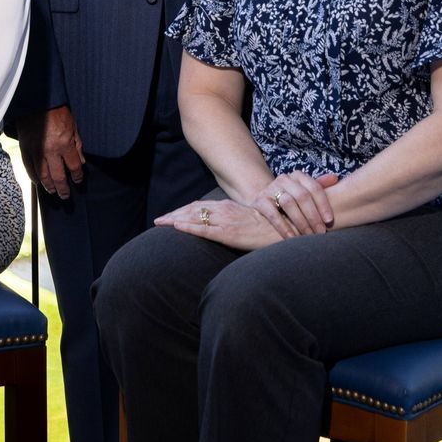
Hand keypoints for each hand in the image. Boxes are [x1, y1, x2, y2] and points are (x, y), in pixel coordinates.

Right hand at [17, 106, 84, 199]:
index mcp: (64, 144)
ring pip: (43, 176)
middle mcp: (50, 151)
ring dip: (49, 186)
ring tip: (53, 191)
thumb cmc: (57, 111)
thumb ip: (77, 145)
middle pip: (58, 176)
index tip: (78, 181)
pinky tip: (39, 182)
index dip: (77, 176)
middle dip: (63, 188)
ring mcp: (36, 151)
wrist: (36, 101)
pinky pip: (29, 168)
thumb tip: (81, 162)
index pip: (73, 166)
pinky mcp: (26, 149)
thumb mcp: (73, 126)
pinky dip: (34, 177)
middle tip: (66, 196)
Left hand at [155, 197, 286, 251]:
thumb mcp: (245, 218)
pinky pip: (205, 230)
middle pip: (192, 211)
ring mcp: (225, 222)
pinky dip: (189, 227)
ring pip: (194, 218)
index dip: (182, 211)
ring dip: (175, 220)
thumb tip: (221, 224)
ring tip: (161, 223)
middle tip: (158, 221)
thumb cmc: (266, 225)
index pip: (199, 207)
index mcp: (226, 207)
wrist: (282, 228)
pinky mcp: (228, 233)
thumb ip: (232, 218)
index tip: (169, 216)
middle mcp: (223, 211)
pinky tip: (178, 227)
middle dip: (174, 215)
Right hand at [247, 171, 340, 237]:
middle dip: (313, 216)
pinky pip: (273, 214)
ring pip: (289, 203)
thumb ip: (319, 186)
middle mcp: (283, 179)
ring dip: (301, 222)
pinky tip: (292, 238)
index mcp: (297, 176)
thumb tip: (335, 178)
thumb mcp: (303, 192)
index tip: (329, 220)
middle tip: (321, 232)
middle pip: (302, 196)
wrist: (263, 204)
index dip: (323, 204)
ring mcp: (270, 189)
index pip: (314, 188)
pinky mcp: (259, 201)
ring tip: (308, 236)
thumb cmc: (291, 201)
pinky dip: (283, 226)